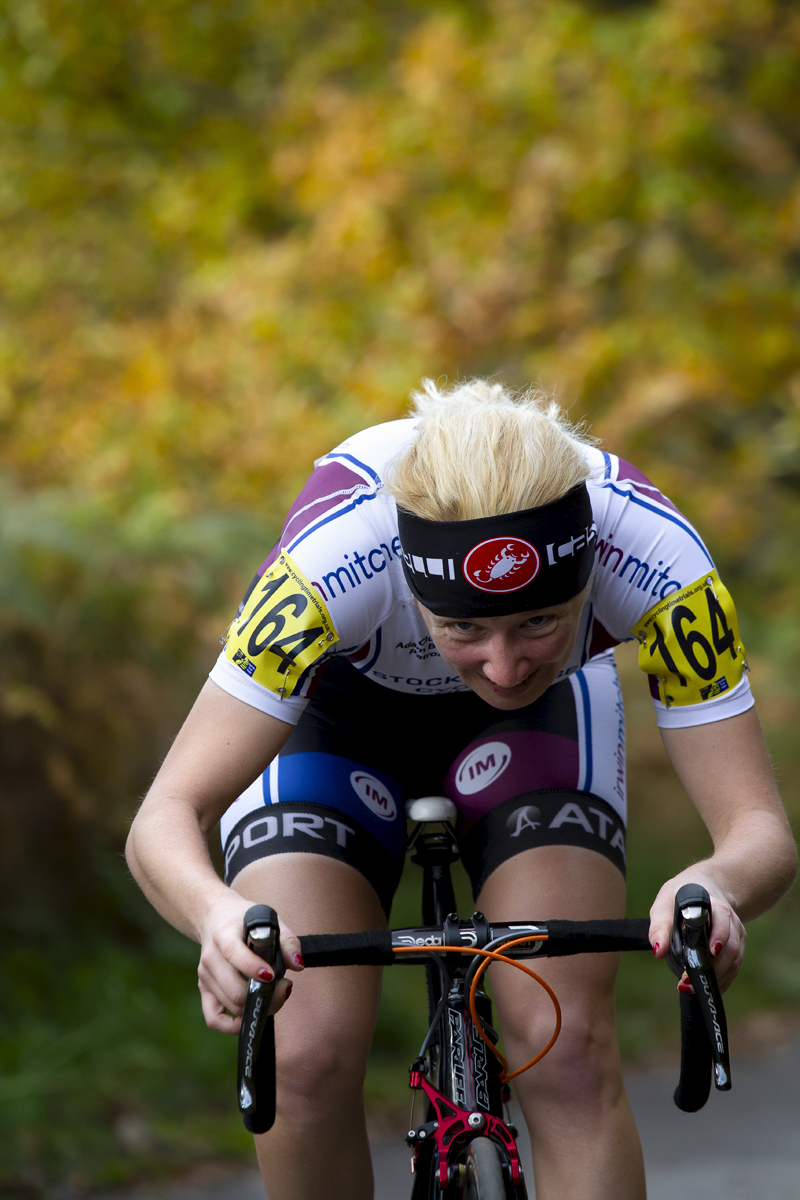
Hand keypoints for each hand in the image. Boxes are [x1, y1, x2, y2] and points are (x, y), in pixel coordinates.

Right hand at [196, 893, 304, 1032]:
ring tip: (275, 994)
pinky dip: (232, 1025)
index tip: (273, 975)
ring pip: (231, 1006)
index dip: (254, 968)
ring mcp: (205, 976)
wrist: (215, 916)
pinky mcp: (204, 990)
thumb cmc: (246, 920)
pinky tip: (251, 1015)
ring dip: (257, 1007)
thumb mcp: (268, 919)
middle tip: (285, 986)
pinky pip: (214, 1018)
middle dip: (265, 996)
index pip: (234, 954)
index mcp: (224, 934)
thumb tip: (298, 965)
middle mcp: (211, 958)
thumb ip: (287, 941)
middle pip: (235, 990)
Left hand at [648, 871, 745, 992]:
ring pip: (734, 960)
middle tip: (686, 980)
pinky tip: (705, 986)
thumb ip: (660, 926)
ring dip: (715, 977)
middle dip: (711, 968)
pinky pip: (734, 966)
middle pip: (730, 946)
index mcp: (713, 904)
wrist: (702, 887)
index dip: (719, 935)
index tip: (711, 951)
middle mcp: (730, 919)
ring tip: (690, 986)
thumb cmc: (680, 897)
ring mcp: (737, 933)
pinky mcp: (738, 945)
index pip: (722, 919)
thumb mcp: (664, 903)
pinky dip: (721, 980)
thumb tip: (658, 951)